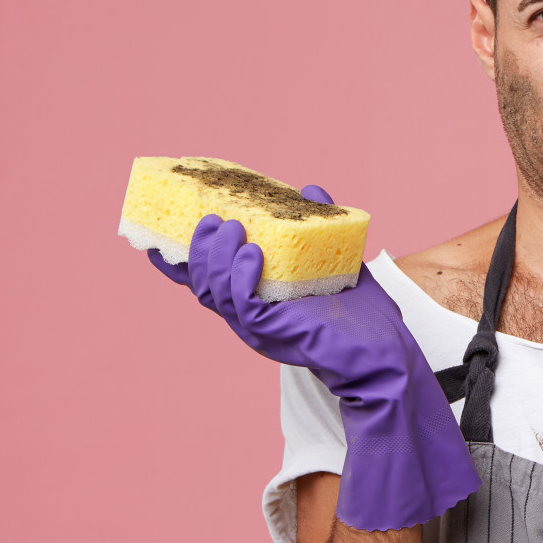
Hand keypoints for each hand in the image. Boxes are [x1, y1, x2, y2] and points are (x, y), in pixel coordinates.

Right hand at [148, 186, 411, 395]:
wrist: (386, 352)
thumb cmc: (361, 315)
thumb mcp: (336, 263)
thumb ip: (319, 229)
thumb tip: (310, 190)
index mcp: (255, 301)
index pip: (207, 281)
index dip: (178, 262)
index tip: (156, 236)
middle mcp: (249, 316)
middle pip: (202, 283)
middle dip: (198, 248)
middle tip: (212, 219)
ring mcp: (258, 327)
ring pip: (215, 291)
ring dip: (216, 256)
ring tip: (230, 226)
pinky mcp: (273, 333)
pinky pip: (242, 304)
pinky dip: (240, 276)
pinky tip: (251, 254)